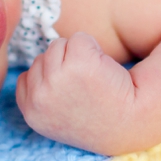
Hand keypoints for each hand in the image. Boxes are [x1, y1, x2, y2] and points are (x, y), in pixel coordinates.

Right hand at [15, 32, 136, 154]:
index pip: (27, 78)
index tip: (73, 94)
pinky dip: (94, 48)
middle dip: (64, 65)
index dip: (52, 79)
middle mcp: (40, 97)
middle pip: (42, 58)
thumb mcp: (57, 117)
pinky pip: (79, 38)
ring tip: (95, 80)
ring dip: (78, 55)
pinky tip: (104, 70)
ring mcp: (57, 79)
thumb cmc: (98, 117)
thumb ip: (41, 96)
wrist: (133, 121)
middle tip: (87, 89)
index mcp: (32, 113)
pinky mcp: (79, 63)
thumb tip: (36, 64)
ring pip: (59, 45)